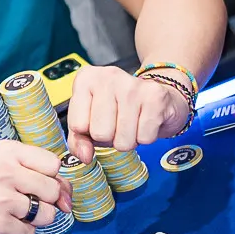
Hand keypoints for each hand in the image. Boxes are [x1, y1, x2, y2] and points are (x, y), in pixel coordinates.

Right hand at [0, 140, 72, 233]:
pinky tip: (6, 224)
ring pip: (46, 213)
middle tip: (24, 200)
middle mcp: (1, 169)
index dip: (50, 177)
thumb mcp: (15, 172)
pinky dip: (22, 232)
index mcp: (7, 151)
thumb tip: (67, 200)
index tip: (34, 182)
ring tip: (15, 213)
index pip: (53, 163)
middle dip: (46, 201)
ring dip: (35, 219)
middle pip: (53, 189)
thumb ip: (47, 179)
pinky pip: (30, 232)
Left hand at [66, 66, 189, 161]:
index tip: (97, 122)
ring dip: (128, 140)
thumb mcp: (90, 119)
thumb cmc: (118, 108)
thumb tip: (84, 156)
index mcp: (86, 79)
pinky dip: (145, 137)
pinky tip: (145, 121)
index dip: (88, 133)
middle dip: (110, 138)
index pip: (77, 125)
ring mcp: (132, 85)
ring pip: (123, 140)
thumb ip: (78, 139)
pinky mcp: (155, 96)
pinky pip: (144, 138)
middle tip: (117, 124)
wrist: (156, 97)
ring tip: (131, 123)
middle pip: (100, 134)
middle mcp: (108, 77)